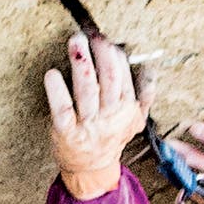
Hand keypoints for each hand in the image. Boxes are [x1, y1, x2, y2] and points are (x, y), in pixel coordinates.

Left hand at [42, 34, 146, 199]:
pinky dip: (57, 91)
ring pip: (87, 91)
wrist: (92, 168)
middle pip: (109, 81)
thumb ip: (145, 95)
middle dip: (102, 55)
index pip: (123, 78)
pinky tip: (52, 74)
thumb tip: (150, 70)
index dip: (115, 56)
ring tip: (76, 42)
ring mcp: (87, 124)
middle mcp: (108, 116)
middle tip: (93, 35)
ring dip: (82, 64)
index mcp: (125, 109)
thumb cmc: (110, 138)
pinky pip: (62, 110)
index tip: (105, 40)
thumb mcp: (135, 120)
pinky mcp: (66, 131)